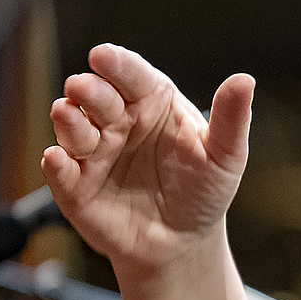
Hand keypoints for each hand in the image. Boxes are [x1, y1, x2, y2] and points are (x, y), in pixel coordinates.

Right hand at [42, 44, 252, 281]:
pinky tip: (57, 158)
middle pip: (95, 96)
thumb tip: (245, 80)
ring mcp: (94, 153)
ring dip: (68, 121)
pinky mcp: (76, 187)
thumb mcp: (225, 156)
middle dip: (88, 90)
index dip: (116, 64)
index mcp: (151, 102)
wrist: (184, 243)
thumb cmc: (203, 191)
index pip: (131, 75)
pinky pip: (60, 172)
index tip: (102, 56)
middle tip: (85, 89)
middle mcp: (117, 121)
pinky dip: (55, 164)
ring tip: (69, 115)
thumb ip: (230, 119)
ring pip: (71, 127)